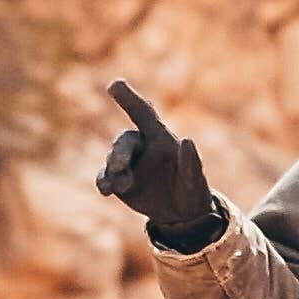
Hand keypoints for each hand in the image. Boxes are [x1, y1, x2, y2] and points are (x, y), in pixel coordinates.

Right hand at [98, 80, 219, 248]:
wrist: (181, 214)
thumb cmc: (192, 189)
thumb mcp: (194, 179)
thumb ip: (191, 162)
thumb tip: (189, 140)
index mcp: (160, 138)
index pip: (143, 113)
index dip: (129, 99)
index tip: (114, 85)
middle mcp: (141, 147)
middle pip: (125, 141)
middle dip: (120, 151)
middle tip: (120, 164)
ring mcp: (128, 164)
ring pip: (113, 160)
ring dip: (113, 169)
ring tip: (121, 185)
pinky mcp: (119, 182)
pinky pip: (106, 177)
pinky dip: (104, 182)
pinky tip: (106, 190)